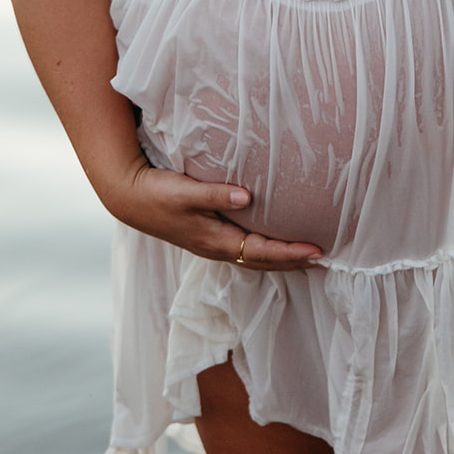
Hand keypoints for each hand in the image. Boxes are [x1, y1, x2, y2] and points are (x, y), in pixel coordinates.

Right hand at [108, 159, 321, 268]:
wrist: (130, 199)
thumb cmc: (157, 194)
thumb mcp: (184, 192)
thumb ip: (215, 194)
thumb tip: (247, 197)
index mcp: (215, 240)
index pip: (261, 251)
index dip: (290, 252)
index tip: (317, 251)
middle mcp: (217, 247)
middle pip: (263, 262)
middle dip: (293, 261)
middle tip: (324, 258)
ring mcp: (212, 244)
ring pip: (254, 258)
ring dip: (281, 259)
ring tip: (307, 256)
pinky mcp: (208, 235)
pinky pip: (245, 249)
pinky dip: (265, 251)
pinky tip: (272, 243)